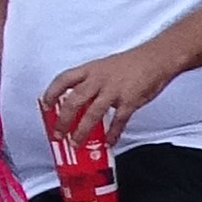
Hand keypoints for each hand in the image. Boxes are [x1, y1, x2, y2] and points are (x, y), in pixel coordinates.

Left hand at [39, 46, 159, 140]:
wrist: (156, 59)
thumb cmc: (132, 63)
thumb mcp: (105, 67)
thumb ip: (91, 82)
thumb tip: (79, 100)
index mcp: (91, 70)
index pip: (63, 79)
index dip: (51, 92)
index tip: (45, 104)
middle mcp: (99, 80)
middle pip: (74, 101)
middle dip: (63, 120)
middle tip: (59, 133)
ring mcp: (114, 91)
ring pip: (92, 114)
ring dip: (82, 131)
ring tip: (77, 142)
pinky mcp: (129, 101)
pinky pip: (118, 121)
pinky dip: (112, 133)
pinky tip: (109, 141)